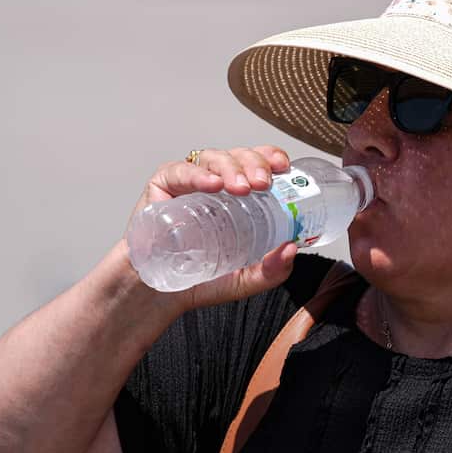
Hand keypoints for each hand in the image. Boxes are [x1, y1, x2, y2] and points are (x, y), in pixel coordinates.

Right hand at [126, 145, 295, 310]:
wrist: (158, 295)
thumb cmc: (199, 280)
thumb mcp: (244, 280)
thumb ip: (271, 271)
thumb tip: (293, 249)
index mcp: (239, 197)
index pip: (258, 165)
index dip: (271, 158)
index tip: (283, 167)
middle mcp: (216, 184)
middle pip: (239, 157)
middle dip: (254, 164)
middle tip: (263, 183)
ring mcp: (189, 182)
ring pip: (214, 158)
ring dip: (231, 168)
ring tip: (241, 187)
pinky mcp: (163, 185)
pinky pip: (181, 171)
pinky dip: (198, 175)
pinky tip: (211, 184)